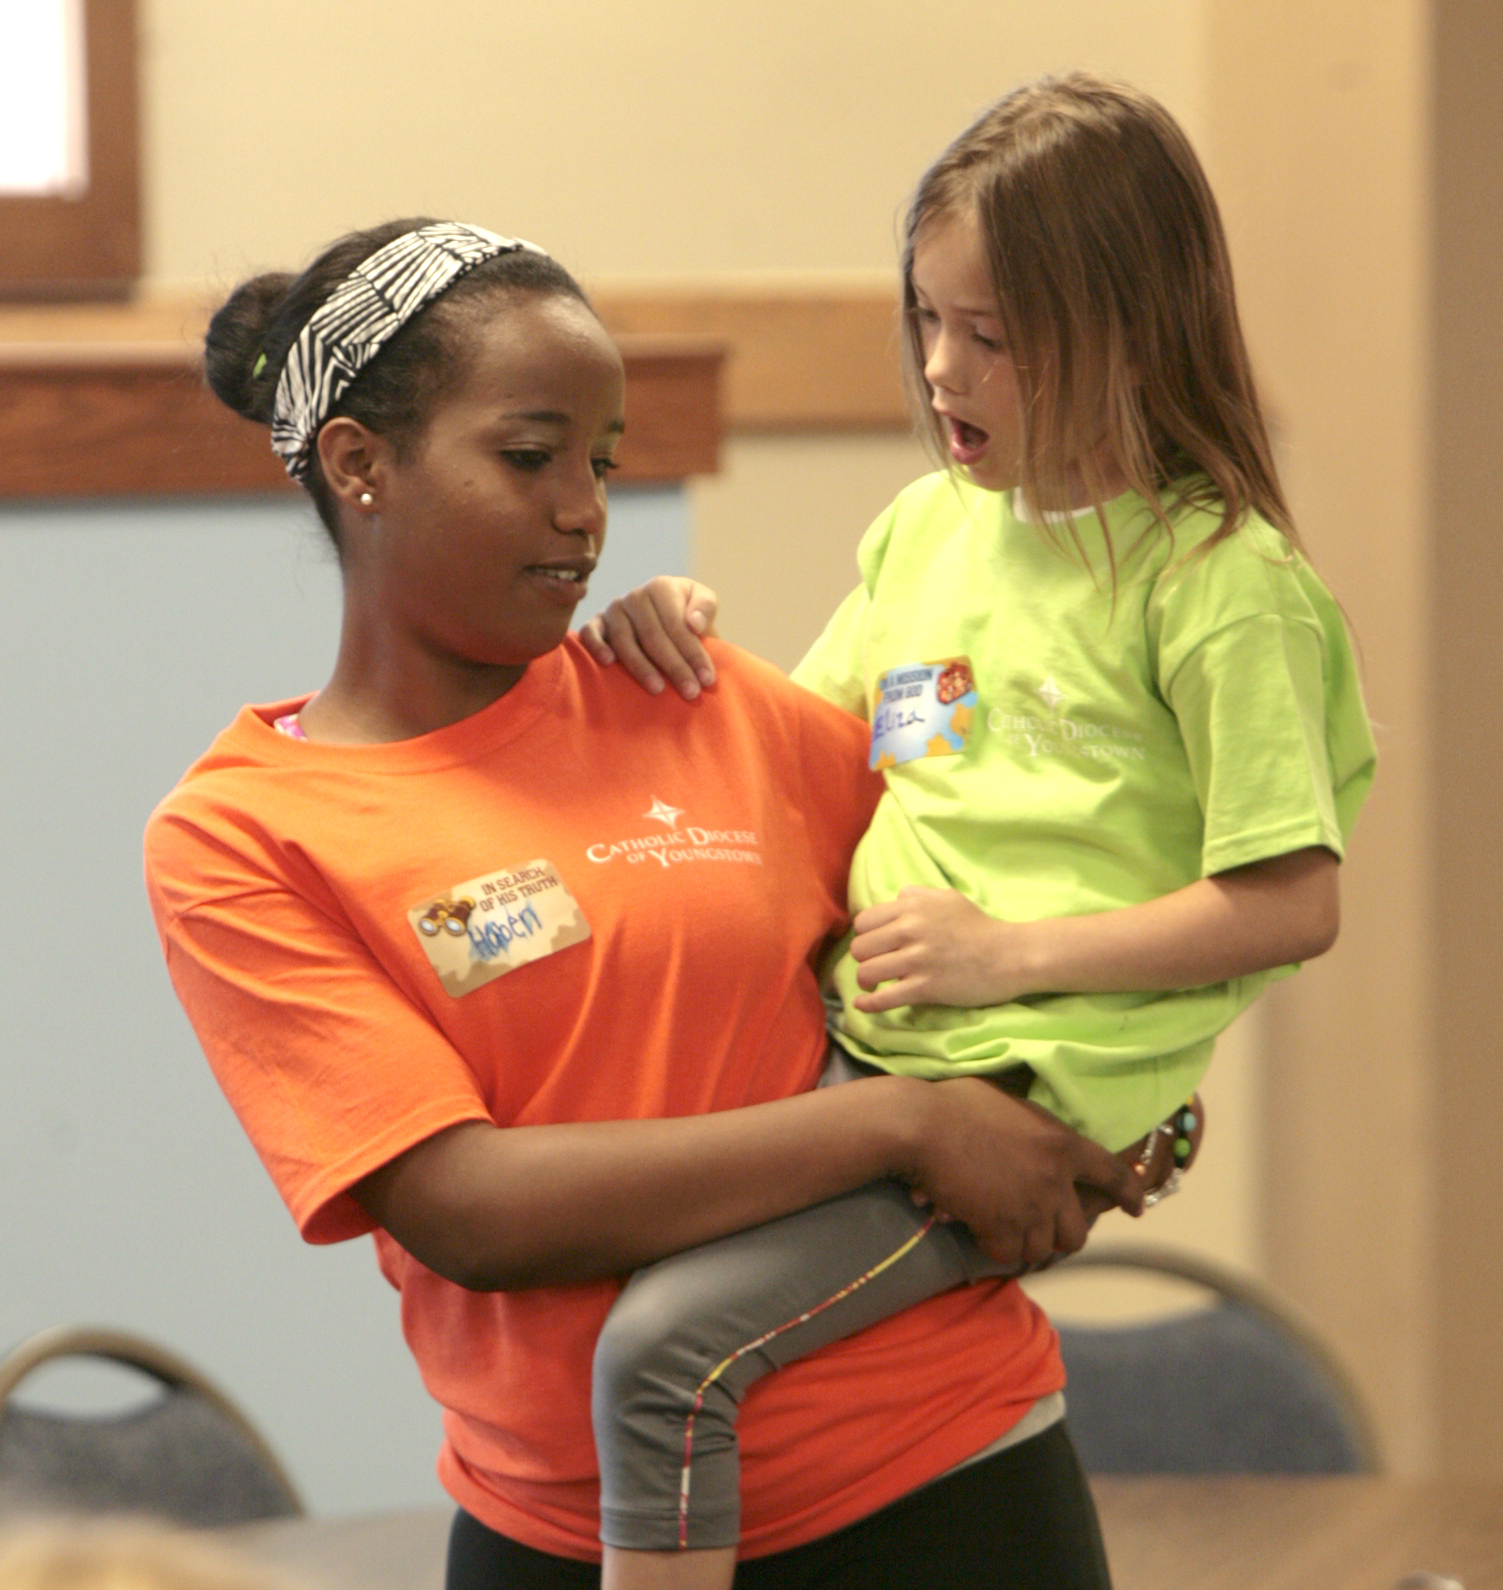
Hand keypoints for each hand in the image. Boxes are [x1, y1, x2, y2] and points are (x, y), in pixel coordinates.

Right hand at [576, 577, 719, 698]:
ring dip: (641, 667)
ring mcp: (613, 609)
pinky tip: (608, 663)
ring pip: (624, 640)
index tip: (707, 680)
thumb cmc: (687, 614)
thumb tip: (693, 623)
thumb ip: (705, 608)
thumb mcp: (704, 603)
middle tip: (691, 693)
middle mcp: (635, 596)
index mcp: (661, 587)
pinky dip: (596, 646)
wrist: (665, 618)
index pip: (677, 625)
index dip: (693, 653)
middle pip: (653, 636)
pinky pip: (590, 633)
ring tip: (658, 690)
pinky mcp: (596, 623)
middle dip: (674, 667)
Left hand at [850, 887, 1034, 1012]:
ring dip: (866, 982)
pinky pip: (885, 998)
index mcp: (912, 907)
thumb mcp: (948, 897)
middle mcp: (910, 930)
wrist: (1009, 955)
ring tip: (874, 985)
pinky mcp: (925, 987)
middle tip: (876, 965)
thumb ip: (918, 894)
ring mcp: (917, 960)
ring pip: (866, 972)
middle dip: (864, 959)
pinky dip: (869, 1004)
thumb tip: (895, 899)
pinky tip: (862, 1005)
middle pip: (860, 948)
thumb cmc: (979, 926)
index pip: (864, 922)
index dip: (865, 935)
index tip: (875, 945)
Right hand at [907, 1078, 1143, 1268]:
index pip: (1113, 1173)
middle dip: (1060, 1235)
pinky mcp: (1000, 1226)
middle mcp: (1055, 1179)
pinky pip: (1008, 1254)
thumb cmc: (957, 1103)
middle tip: (1041, 1229)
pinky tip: (980, 1230)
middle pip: (1078, 1232)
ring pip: (1043, 1248)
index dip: (1129, 1192)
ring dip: (1024, 1242)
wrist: (923, 1125)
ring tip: (1003, 1228)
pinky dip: (996, 1247)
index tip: (1137, 1208)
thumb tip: (1040, 1140)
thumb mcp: (1012, 1104)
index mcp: (1062, 1143)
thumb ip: (1036, 1128)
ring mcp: (1029, 1206)